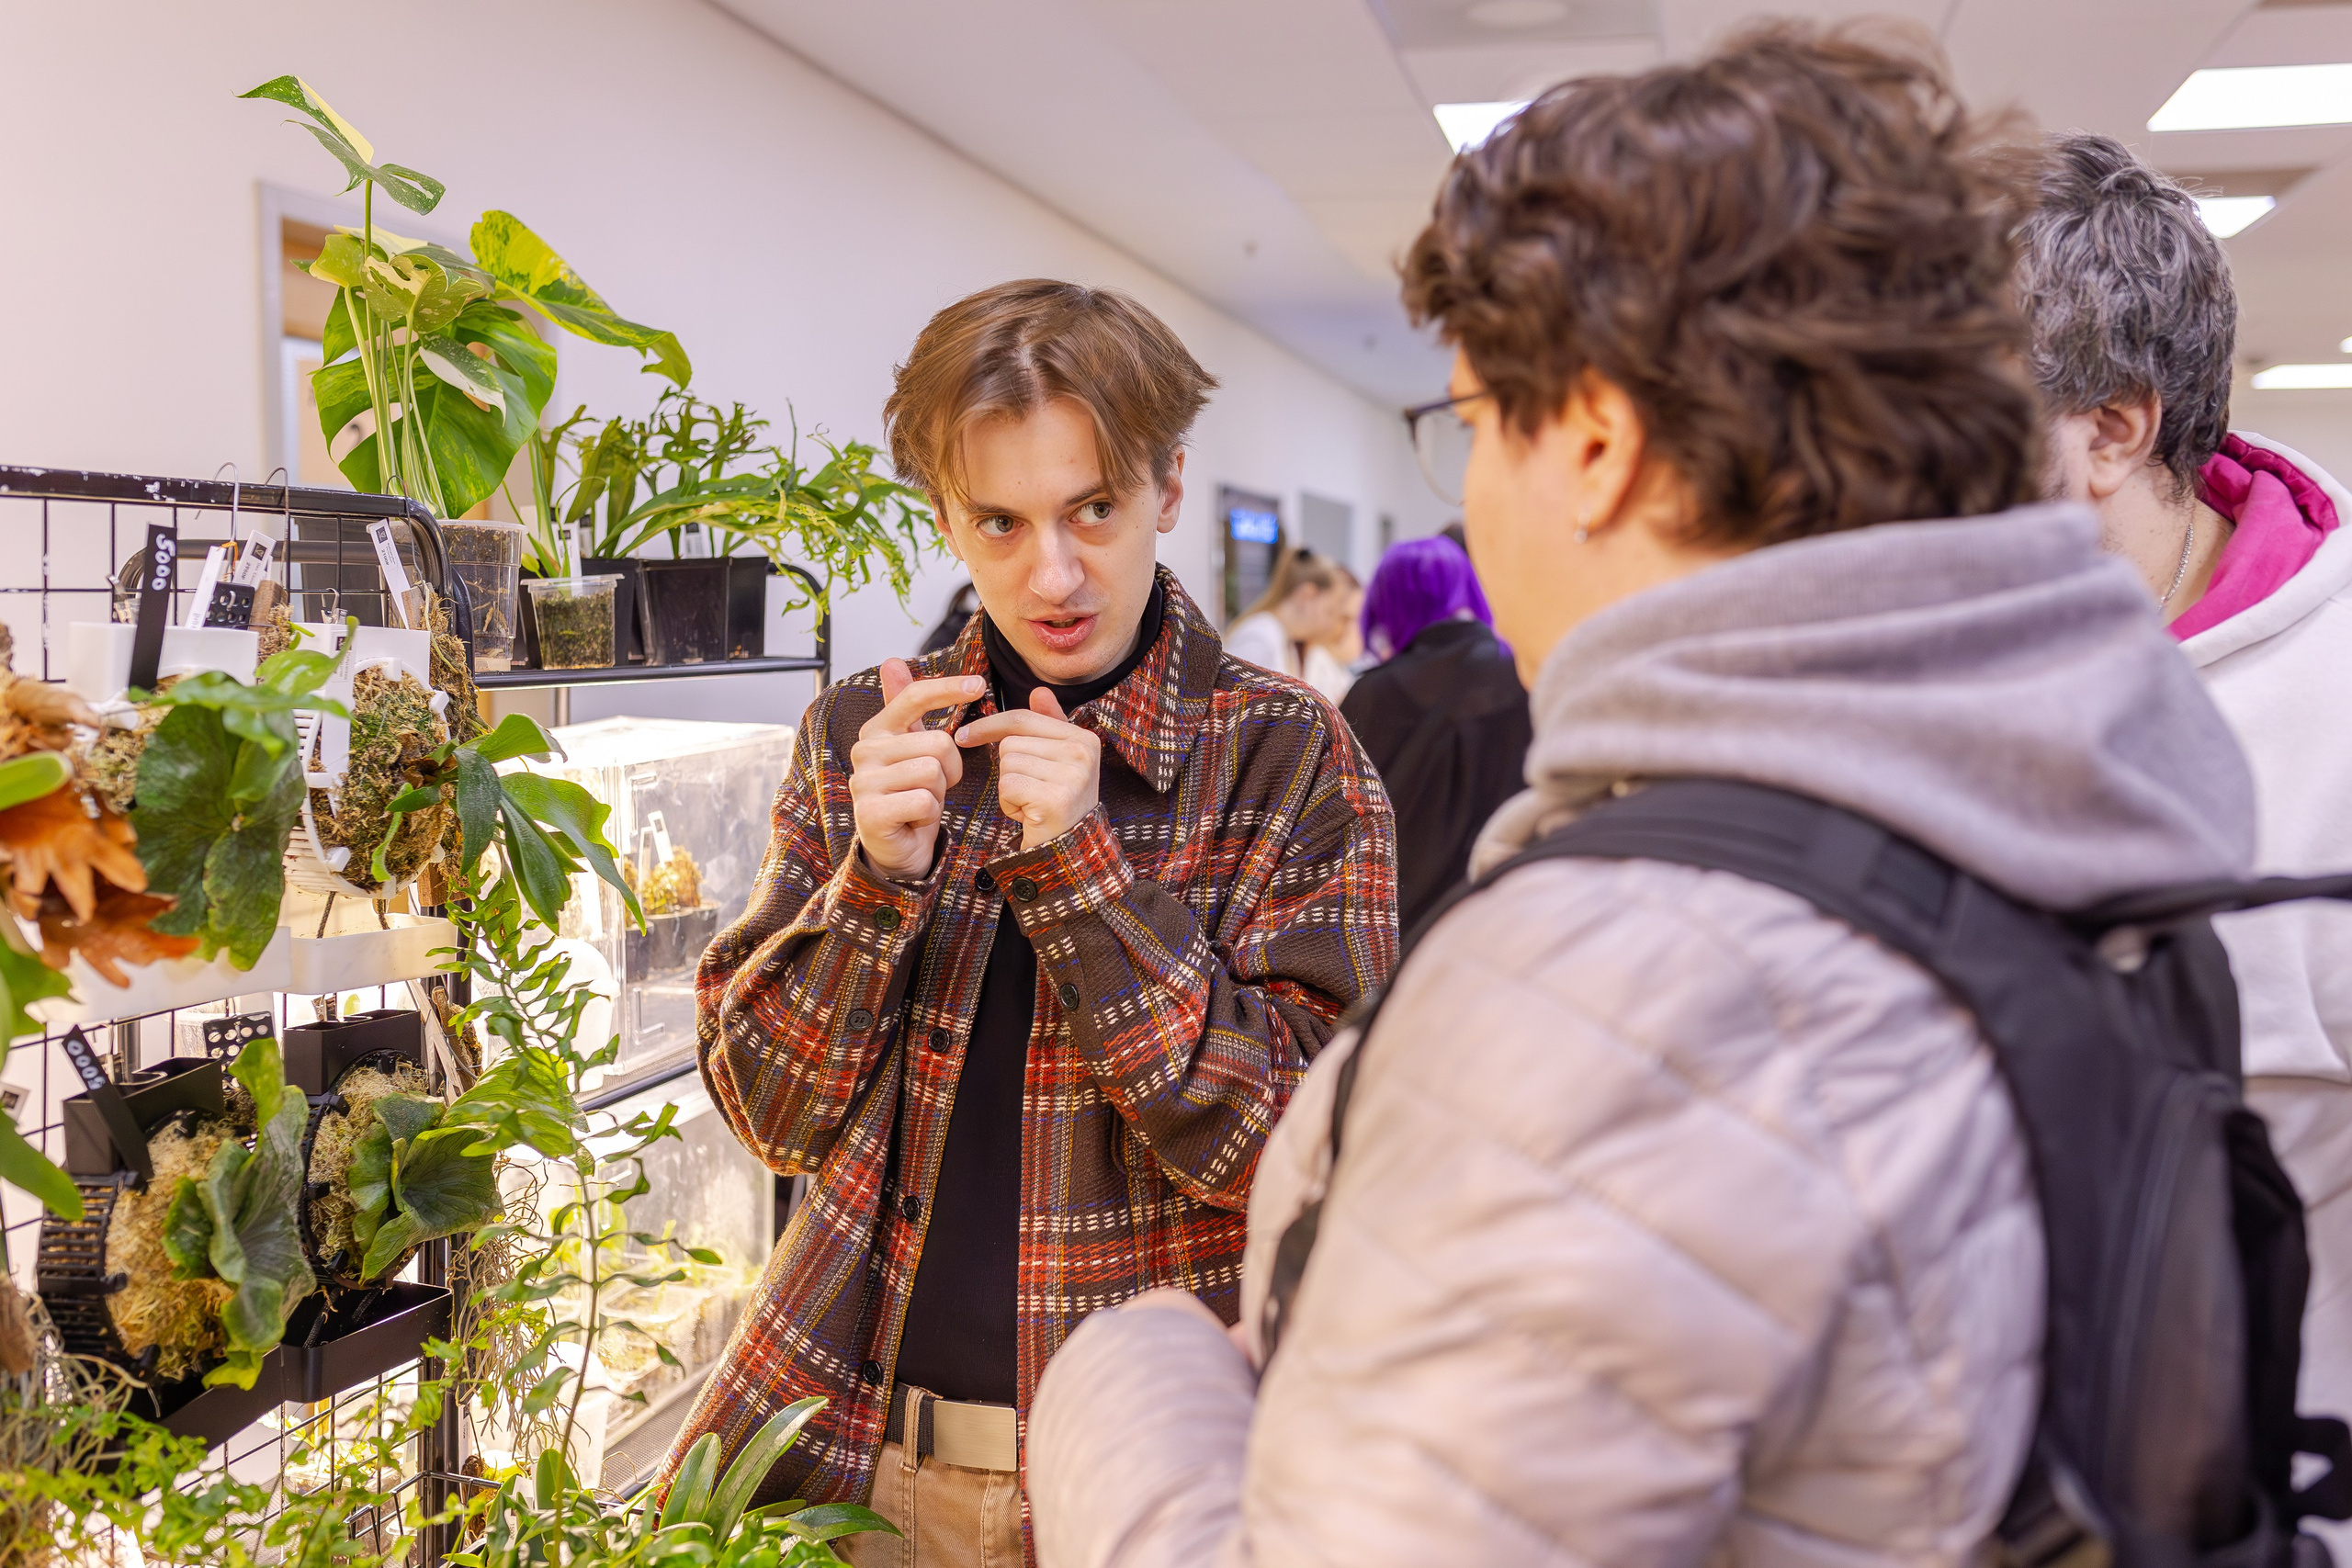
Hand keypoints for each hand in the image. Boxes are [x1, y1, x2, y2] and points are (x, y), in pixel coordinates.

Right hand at [850, 659, 980, 881]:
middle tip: (931, 788)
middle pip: (938, 742)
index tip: (979, 686)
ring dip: (939, 794)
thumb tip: (891, 661)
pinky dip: (930, 815)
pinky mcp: (871, 812)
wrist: (896, 848)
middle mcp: (865, 751)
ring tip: (921, 804)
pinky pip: (924, 801)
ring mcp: (864, 782)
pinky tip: (915, 821)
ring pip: (933, 771)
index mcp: (877, 730)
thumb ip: (904, 707)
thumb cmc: (911, 795)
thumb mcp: (913, 749)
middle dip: (949, 770)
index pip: (914, 698)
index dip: (948, 689)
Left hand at [956, 688, 1101, 850]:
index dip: (989, 726)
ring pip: (1007, 763)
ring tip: (1031, 802)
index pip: (1022, 718)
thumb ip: (1049, 725)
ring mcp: (1072, 775)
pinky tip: (1029, 815)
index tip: (964, 736)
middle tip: (1030, 791)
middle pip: (1011, 742)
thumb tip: (1039, 689)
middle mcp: (1083, 752)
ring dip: (1009, 788)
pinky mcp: (1056, 798)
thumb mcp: (1059, 762)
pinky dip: (1010, 804)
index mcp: (1084, 738)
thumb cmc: (1057, 805)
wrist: (1069, 854)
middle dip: (1009, 768)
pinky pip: (1008, 785)